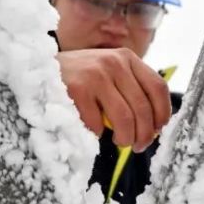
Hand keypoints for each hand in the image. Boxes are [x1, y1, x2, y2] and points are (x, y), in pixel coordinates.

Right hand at [56, 48, 170, 151]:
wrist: (40, 69)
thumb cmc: (79, 76)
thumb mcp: (108, 71)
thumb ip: (129, 87)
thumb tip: (153, 123)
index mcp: (127, 58)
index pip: (158, 87)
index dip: (162, 113)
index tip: (157, 130)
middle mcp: (114, 63)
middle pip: (143, 108)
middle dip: (144, 135)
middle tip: (138, 146)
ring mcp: (95, 74)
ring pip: (125, 119)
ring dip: (126, 138)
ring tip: (121, 142)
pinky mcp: (78, 89)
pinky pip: (98, 123)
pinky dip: (99, 133)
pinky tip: (94, 129)